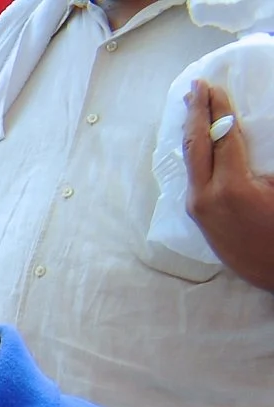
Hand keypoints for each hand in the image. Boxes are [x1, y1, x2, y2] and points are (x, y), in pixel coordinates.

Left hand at [185, 81, 273, 292]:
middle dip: (195, 112)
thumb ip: (261, 160)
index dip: (217, 108)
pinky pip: (192, 175)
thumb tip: (243, 139)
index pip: (221, 137)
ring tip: (192, 104)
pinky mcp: (197, 216)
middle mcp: (205, 197)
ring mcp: (198, 208)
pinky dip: (194, 152)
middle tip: (195, 86)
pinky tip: (196, 139)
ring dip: (191, 130)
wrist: (273, 272)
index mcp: (231, 187)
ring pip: (190, 160)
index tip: (213, 85)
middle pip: (196, 144)